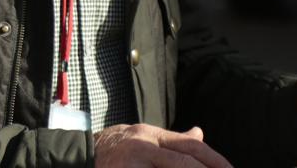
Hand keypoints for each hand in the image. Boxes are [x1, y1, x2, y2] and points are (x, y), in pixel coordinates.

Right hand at [94, 123, 232, 167]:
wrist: (82, 154)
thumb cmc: (119, 148)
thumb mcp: (146, 136)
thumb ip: (174, 140)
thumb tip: (200, 133)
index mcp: (152, 136)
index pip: (190, 146)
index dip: (214, 159)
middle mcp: (144, 147)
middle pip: (184, 162)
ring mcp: (132, 164)